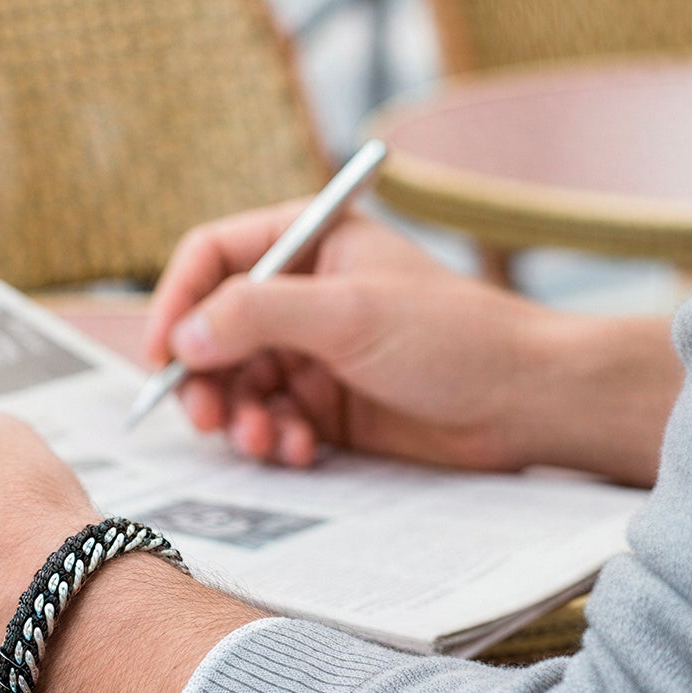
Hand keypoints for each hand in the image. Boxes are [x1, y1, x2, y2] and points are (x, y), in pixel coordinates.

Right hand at [143, 205, 681, 484]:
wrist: (529, 402)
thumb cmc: (454, 336)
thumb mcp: (347, 312)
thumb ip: (256, 314)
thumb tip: (181, 337)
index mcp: (311, 240)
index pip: (213, 256)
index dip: (177, 301)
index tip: (163, 355)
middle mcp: (306, 292)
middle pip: (214, 329)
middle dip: (206, 376)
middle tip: (207, 418)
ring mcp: (317, 351)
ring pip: (239, 383)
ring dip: (240, 417)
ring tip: (266, 442)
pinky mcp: (331, 405)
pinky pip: (273, 421)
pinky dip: (275, 440)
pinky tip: (301, 451)